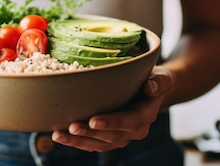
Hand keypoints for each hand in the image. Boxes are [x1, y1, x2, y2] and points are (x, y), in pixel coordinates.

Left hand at [51, 66, 174, 151]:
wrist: (148, 91)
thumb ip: (159, 81)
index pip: (131, 121)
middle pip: (111, 136)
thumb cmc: (151, 80)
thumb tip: (151, 87)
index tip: (94, 120)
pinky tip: (59, 136)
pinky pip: (91, 144)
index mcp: (146, 115)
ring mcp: (120, 137)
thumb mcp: (160, 76)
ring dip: (78, 141)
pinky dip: (75, 142)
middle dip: (90, 133)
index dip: (113, 122)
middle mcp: (134, 131)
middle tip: (72, 127)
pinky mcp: (107, 139)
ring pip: (98, 144)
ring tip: (59, 134)